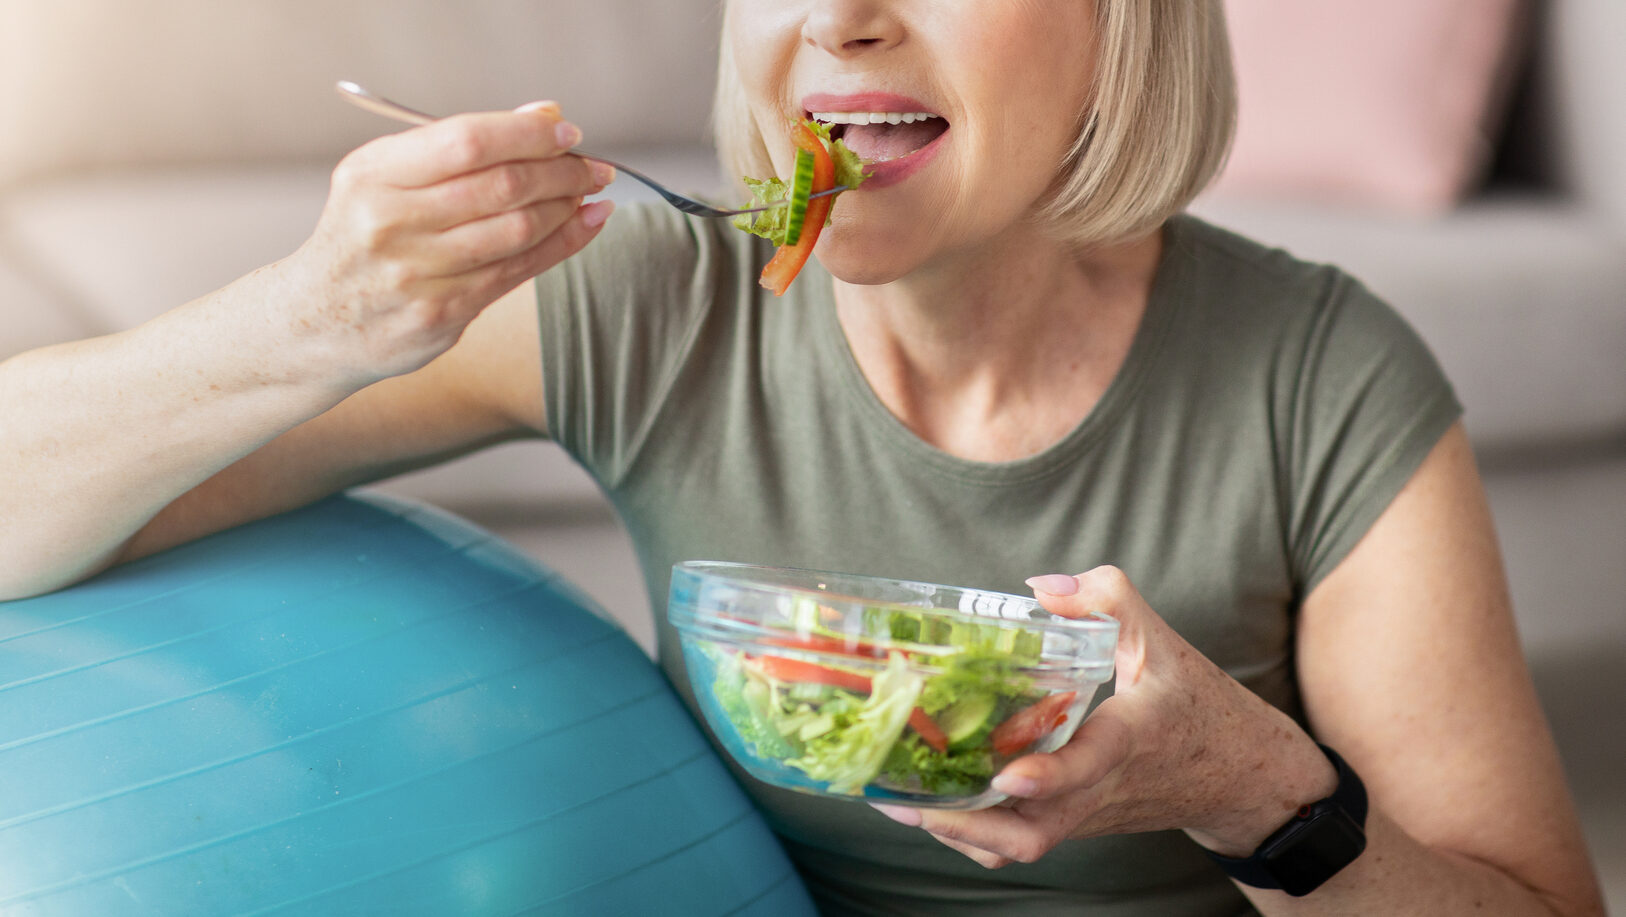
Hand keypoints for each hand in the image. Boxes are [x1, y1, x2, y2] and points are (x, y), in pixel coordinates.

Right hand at [279, 101, 614, 385]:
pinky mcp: (441, 316)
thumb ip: (459, 146)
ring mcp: (416, 276)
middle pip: (501, 187)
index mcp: (373, 177)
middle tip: (594, 165)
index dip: (527, 134)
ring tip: (588, 192)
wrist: (316, 323)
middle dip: (561, 172)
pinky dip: (563, 244)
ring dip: (567, 208)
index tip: (565, 131)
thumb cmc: (364, 236)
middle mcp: (391, 225)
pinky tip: (586, 224)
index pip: (466, 141)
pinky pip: (518, 272)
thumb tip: (543, 116)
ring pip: (517, 232)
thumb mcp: (384, 177)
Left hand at [872, 566, 1335, 867]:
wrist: (1241, 778)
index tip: (1006, 774)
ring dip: (958, 832)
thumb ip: (1109, 599)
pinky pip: (1019, 842)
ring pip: (1019, 846)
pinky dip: (974, 833)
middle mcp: (1103, 790)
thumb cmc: (1200, 706)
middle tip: (906, 799)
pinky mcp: (1076, 824)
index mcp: (1130, 741)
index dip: (1047, 778)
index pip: (1088, 767)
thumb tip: (1040, 586)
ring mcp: (1086, 815)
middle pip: (1034, 832)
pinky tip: (933, 806)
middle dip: (966, 823)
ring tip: (896, 802)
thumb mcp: (1164, 641)